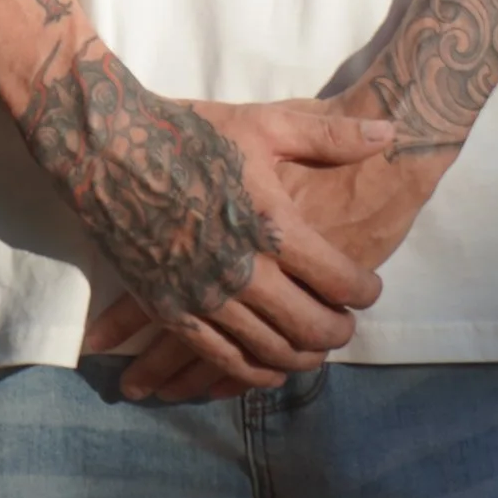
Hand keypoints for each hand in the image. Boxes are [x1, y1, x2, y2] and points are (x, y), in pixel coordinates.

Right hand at [25, 64, 395, 394]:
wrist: (107, 150)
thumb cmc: (189, 133)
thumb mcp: (264, 125)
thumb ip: (330, 136)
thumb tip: (389, 130)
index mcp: (273, 226)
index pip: (339, 281)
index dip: (364, 292)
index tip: (369, 290)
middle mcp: (243, 272)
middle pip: (309, 327)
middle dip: (337, 333)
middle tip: (347, 327)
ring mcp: (204, 297)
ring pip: (269, 351)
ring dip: (301, 357)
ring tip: (314, 350)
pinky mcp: (170, 311)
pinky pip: (221, 359)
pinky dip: (252, 371)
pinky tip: (267, 368)